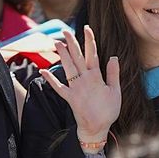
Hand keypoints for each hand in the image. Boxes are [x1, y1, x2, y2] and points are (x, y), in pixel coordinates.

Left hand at [39, 25, 120, 142]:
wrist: (96, 129)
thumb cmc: (108, 111)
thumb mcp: (115, 92)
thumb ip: (113, 74)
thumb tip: (113, 57)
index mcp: (96, 78)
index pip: (93, 55)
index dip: (89, 41)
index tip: (87, 28)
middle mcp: (84, 80)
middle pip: (77, 58)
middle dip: (71, 43)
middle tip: (66, 31)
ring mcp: (75, 88)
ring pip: (67, 68)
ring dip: (62, 55)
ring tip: (57, 43)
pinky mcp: (68, 97)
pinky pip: (57, 87)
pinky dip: (50, 79)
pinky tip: (42, 71)